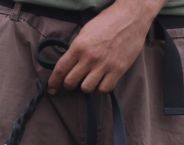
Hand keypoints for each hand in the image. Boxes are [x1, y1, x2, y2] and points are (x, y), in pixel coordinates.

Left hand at [47, 0, 161, 94]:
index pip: (60, 69)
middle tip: (73, 83)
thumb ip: (76, 48)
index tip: (52, 89)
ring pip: (86, 88)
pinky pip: (104, 89)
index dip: (54, 82)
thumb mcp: (86, 31)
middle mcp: (90, 57)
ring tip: (89, 80)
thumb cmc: (108, 21)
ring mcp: (104, 65)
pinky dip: (101, 88)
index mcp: (79, 46)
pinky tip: (102, 81)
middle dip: (69, 85)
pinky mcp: (118, 70)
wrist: (131, 17)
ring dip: (86, 86)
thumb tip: (69, 64)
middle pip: (71, 82)